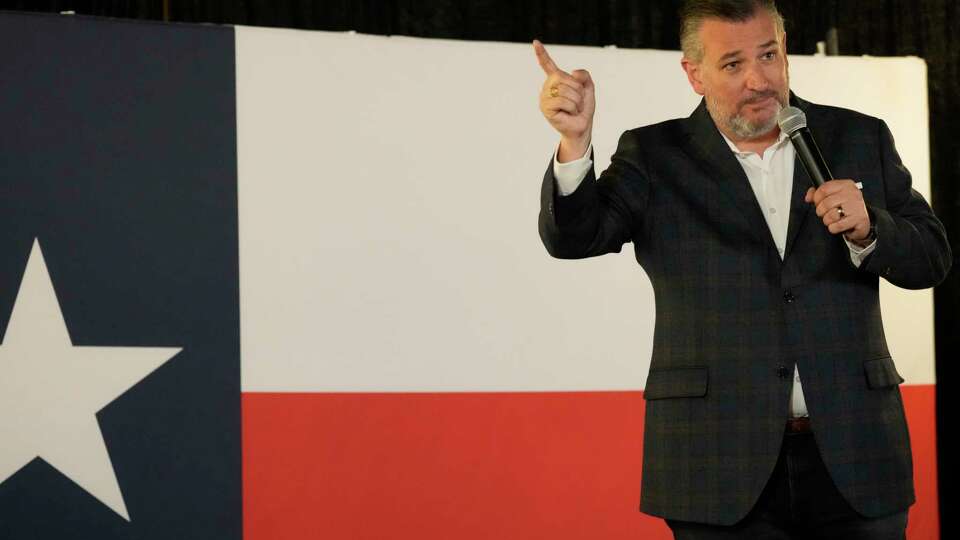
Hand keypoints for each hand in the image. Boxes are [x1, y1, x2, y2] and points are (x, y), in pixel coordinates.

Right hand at [533, 39, 594, 158]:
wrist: (582, 127)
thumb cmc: (583, 109)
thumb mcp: (588, 88)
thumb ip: (584, 75)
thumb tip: (572, 73)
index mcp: (556, 80)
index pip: (547, 65)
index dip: (542, 53)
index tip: (535, 42)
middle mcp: (547, 87)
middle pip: (564, 78)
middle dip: (577, 90)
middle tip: (577, 102)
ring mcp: (544, 97)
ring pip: (564, 90)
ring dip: (576, 101)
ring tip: (574, 109)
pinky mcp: (545, 108)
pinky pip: (562, 100)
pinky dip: (571, 107)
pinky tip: (568, 113)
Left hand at [804, 180, 872, 245]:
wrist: (862, 220)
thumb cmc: (846, 207)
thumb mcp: (833, 196)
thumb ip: (818, 194)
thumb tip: (809, 197)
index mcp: (846, 185)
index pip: (824, 189)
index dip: (816, 198)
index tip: (818, 203)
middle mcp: (852, 193)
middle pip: (825, 203)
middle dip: (821, 211)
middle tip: (825, 213)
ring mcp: (857, 206)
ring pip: (831, 215)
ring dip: (827, 221)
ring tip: (833, 220)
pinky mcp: (859, 219)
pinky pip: (837, 226)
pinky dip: (834, 228)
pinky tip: (838, 225)